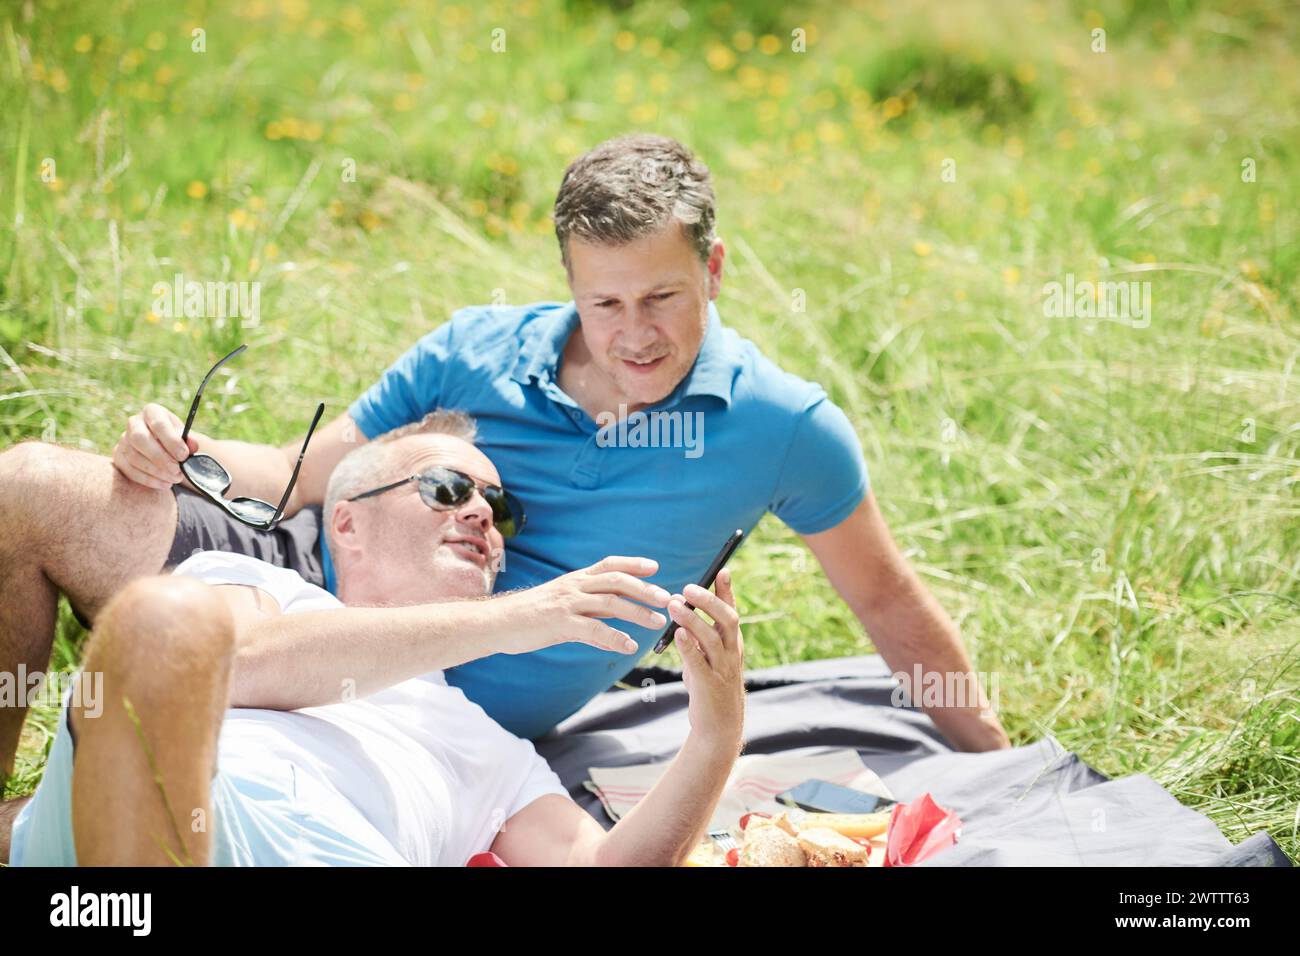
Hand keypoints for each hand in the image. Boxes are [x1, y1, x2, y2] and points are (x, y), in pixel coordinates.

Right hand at [111, 403, 200, 489]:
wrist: (165, 448)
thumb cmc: (176, 441)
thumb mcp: (185, 438)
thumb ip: (189, 441)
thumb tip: (192, 445)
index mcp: (152, 412)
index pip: (158, 424)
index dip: (171, 441)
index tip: (184, 456)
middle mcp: (134, 423)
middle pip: (140, 439)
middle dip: (160, 457)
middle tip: (177, 470)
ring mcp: (123, 440)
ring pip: (134, 456)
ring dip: (156, 471)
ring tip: (175, 478)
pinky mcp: (118, 456)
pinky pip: (129, 470)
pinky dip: (148, 479)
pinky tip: (164, 484)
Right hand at [491, 556, 670, 655]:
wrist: (498, 623)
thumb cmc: (531, 618)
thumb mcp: (563, 611)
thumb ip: (591, 617)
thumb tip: (616, 632)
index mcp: (575, 580)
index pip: (609, 564)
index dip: (633, 563)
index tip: (655, 566)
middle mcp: (574, 586)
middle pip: (616, 581)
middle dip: (644, 588)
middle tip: (667, 598)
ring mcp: (567, 603)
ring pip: (610, 603)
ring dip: (638, 612)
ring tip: (658, 623)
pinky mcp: (560, 623)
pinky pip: (593, 629)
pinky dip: (614, 637)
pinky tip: (630, 646)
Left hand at [667, 568, 744, 748]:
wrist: (719, 726)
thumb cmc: (711, 685)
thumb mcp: (709, 656)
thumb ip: (700, 634)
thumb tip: (683, 608)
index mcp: (732, 642)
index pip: (732, 611)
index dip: (727, 590)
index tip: (722, 569)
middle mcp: (731, 652)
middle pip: (726, 619)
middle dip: (709, 601)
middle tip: (689, 587)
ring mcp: (722, 668)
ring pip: (712, 638)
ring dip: (693, 619)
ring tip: (674, 604)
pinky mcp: (708, 684)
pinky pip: (698, 662)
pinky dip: (688, 646)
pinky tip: (677, 633)